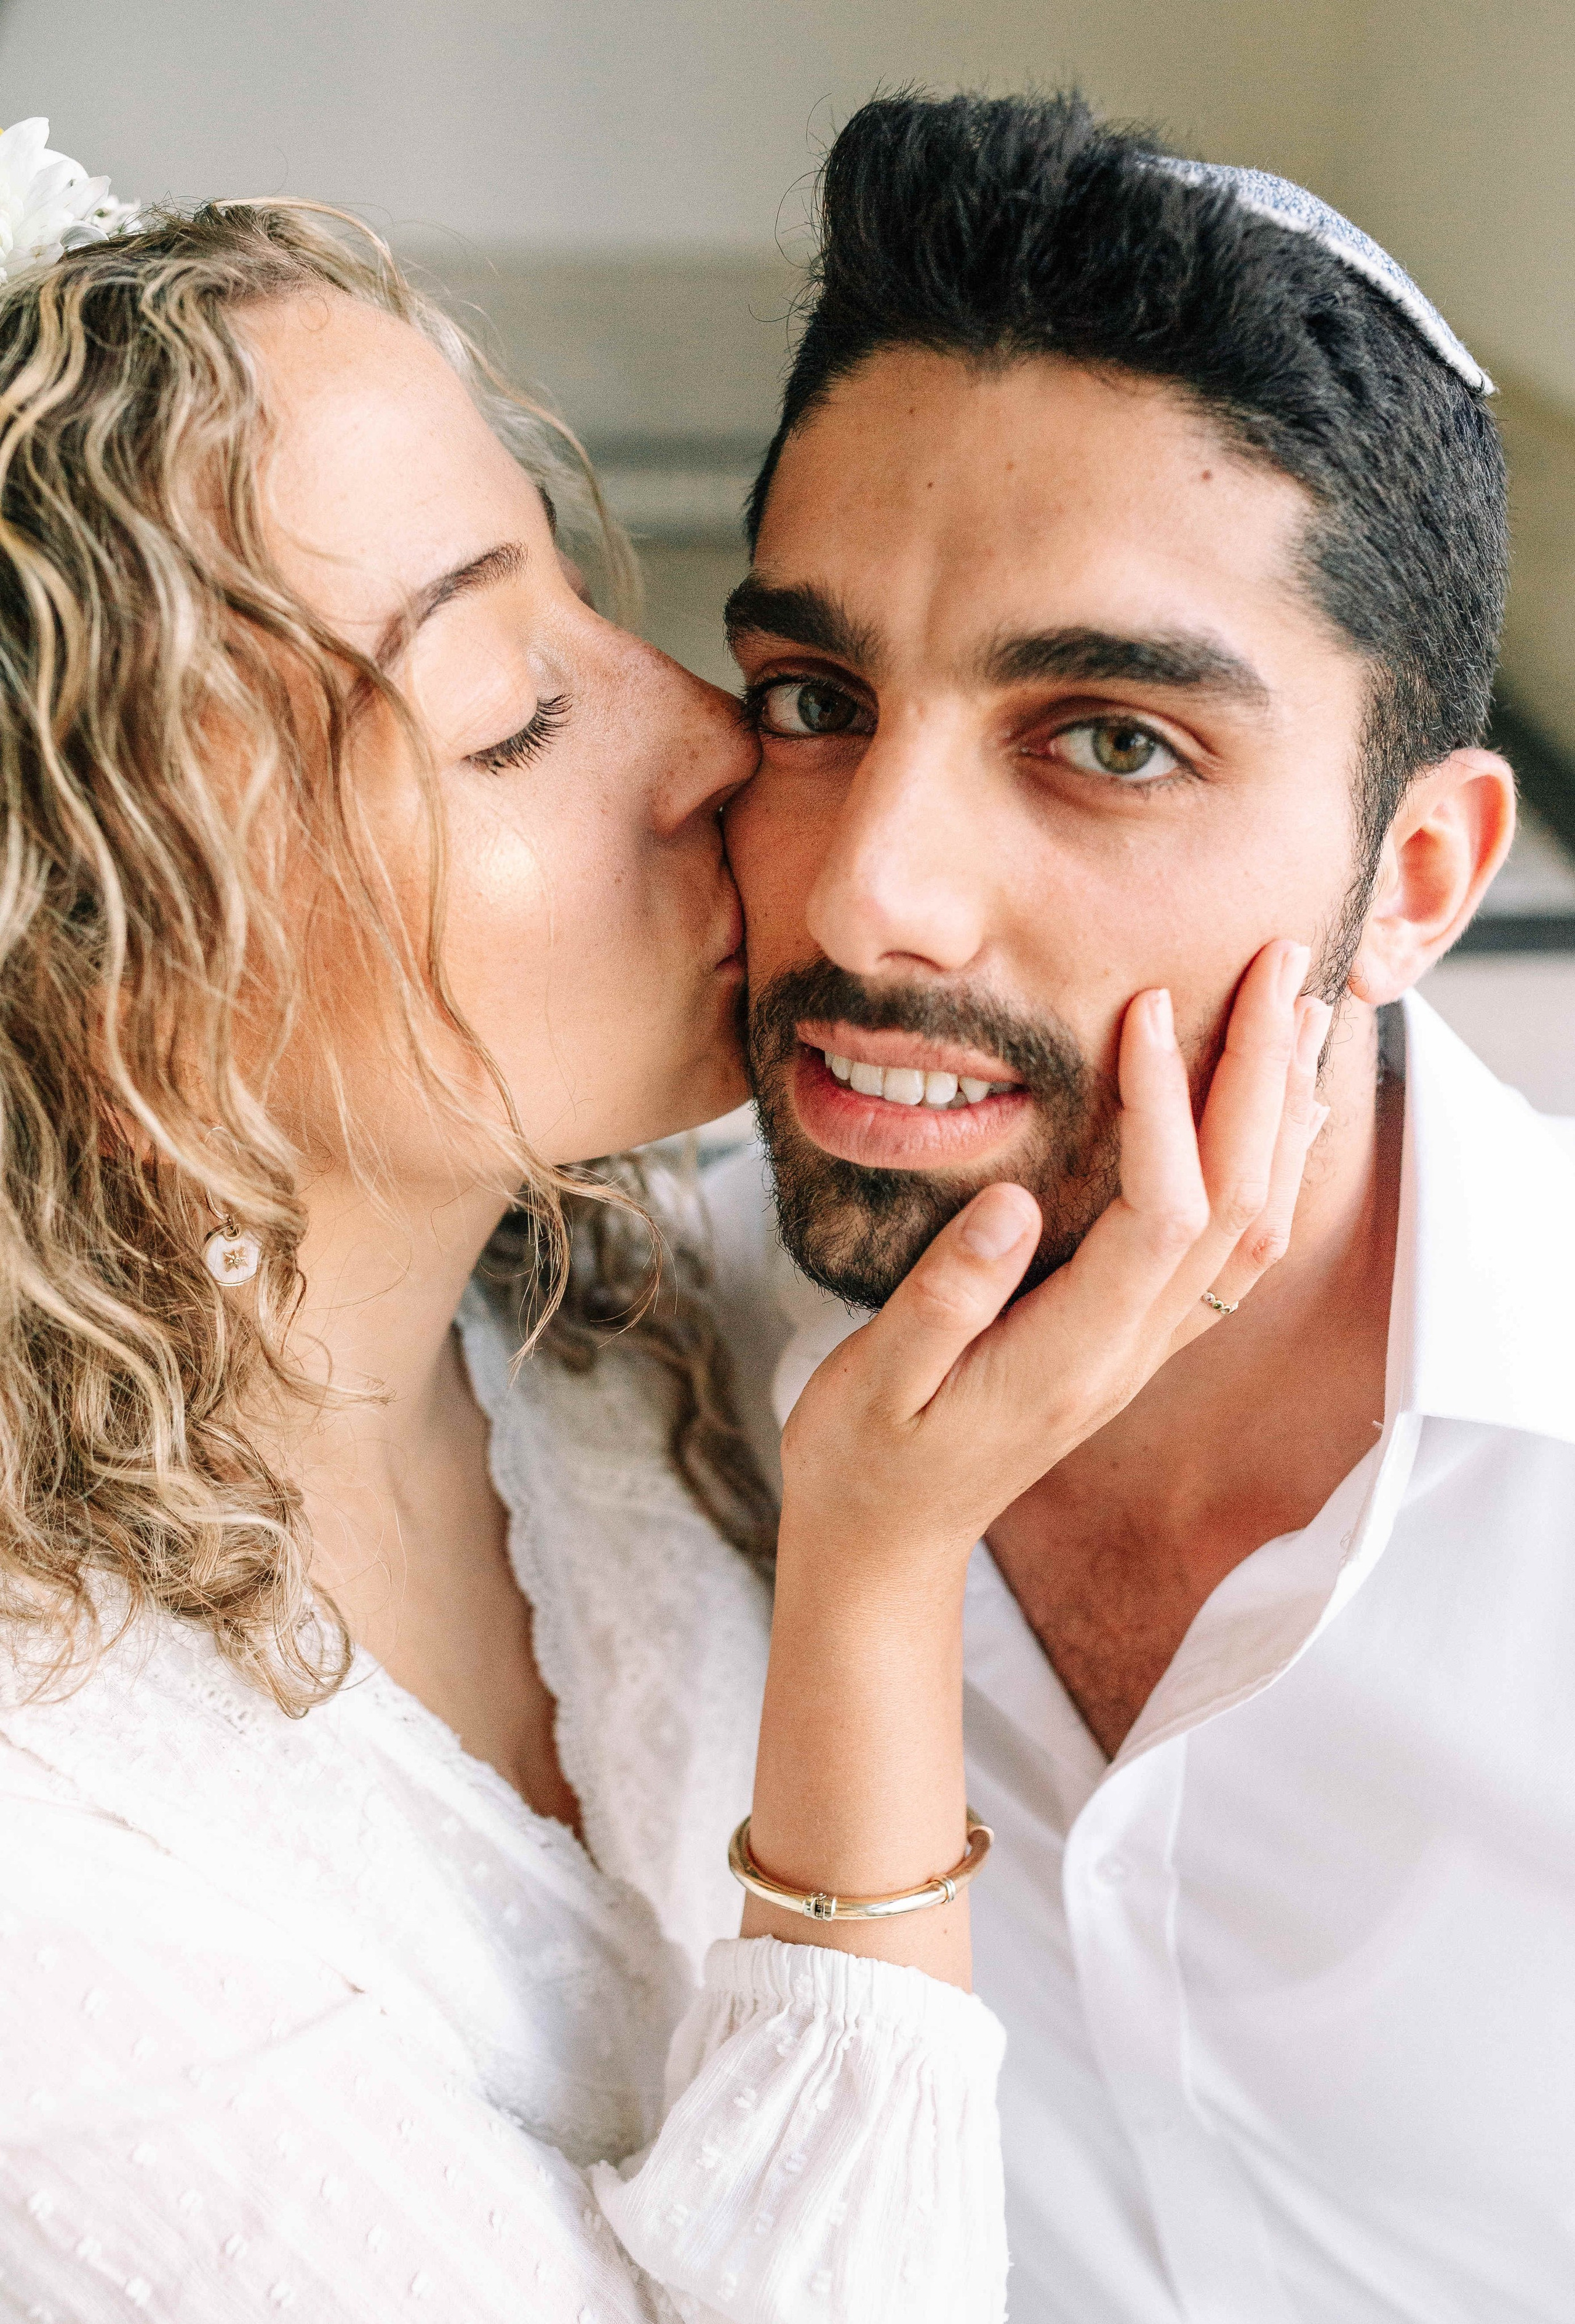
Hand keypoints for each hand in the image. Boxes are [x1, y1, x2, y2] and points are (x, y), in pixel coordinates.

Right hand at [780, 939, 1330, 1575]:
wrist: (888, 1542)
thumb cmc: (865, 1458)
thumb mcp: (872, 1382)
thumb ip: (942, 1298)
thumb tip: (1012, 1207)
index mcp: (1069, 1354)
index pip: (1158, 1214)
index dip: (1164, 1106)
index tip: (1145, 1007)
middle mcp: (1130, 1351)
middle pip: (1237, 1205)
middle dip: (1263, 1077)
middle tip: (1278, 964)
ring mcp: (1144, 1348)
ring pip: (1253, 1225)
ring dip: (1282, 1114)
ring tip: (1301, 1011)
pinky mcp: (1136, 1339)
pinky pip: (1233, 1246)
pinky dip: (1267, 1165)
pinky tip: (1272, 1109)